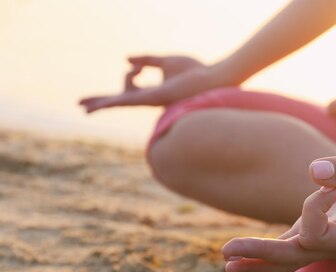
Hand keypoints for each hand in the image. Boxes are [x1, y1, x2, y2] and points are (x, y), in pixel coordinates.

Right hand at [79, 55, 234, 112]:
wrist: (211, 79)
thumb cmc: (195, 71)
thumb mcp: (166, 61)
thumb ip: (147, 59)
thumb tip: (127, 59)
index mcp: (155, 92)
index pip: (131, 86)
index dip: (132, 70)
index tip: (140, 64)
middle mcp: (150, 99)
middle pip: (121, 101)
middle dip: (102, 102)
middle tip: (83, 105)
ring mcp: (150, 100)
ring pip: (120, 103)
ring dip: (100, 103)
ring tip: (83, 106)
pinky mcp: (151, 98)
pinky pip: (126, 101)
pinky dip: (111, 102)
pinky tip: (96, 106)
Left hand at [222, 149, 335, 271]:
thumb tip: (313, 172)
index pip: (318, 235)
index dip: (312, 207)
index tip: (327, 182)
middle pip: (296, 257)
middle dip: (261, 253)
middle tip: (227, 251)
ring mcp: (329, 244)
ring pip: (289, 259)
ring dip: (257, 260)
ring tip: (226, 266)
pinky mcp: (318, 235)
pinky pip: (289, 248)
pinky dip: (265, 253)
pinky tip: (238, 259)